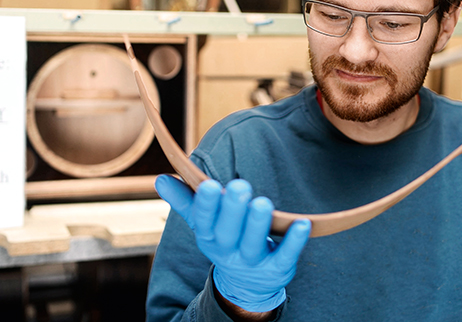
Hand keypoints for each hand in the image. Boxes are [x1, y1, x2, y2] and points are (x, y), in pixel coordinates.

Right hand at [155, 175, 310, 312]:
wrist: (245, 283)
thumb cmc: (225, 239)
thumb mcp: (203, 223)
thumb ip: (185, 200)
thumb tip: (159, 179)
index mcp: (209, 236)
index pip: (204, 221)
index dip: (206, 205)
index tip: (209, 184)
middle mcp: (228, 251)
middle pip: (228, 232)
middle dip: (233, 210)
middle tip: (240, 187)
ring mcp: (252, 262)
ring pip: (253, 244)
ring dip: (258, 224)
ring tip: (263, 203)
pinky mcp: (277, 269)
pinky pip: (285, 256)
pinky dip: (294, 241)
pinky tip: (302, 224)